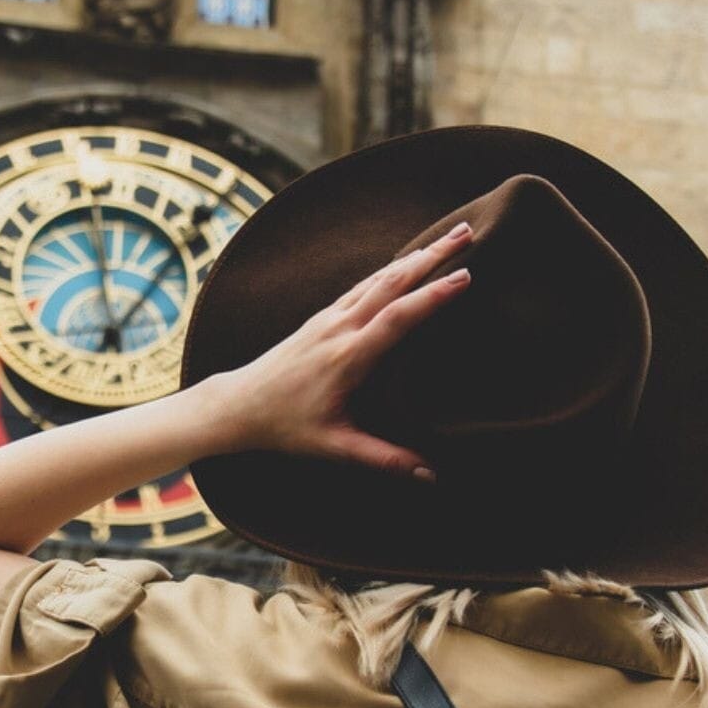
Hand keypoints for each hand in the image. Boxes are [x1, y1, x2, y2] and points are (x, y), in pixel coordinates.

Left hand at [205, 220, 473, 480]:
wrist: (239, 404)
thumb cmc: (285, 427)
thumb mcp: (334, 447)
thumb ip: (382, 459)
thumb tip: (429, 475)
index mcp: (347, 357)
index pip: (396, 318)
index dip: (431, 296)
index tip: (465, 275)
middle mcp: (339, 328)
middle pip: (391, 282)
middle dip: (432, 255)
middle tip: (469, 232)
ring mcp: (329, 318)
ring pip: (378, 277)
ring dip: (417, 254)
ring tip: (452, 235)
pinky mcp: (322, 317)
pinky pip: (364, 284)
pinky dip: (393, 267)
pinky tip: (411, 258)